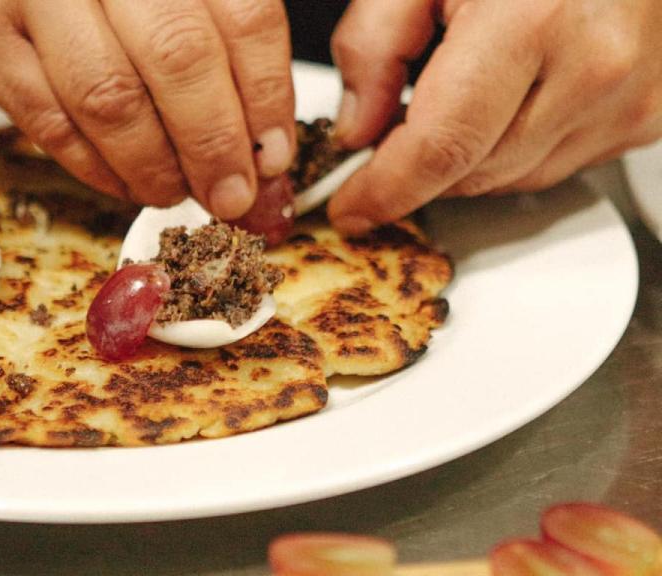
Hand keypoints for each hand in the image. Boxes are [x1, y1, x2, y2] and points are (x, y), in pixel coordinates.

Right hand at [0, 0, 296, 219]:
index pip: (242, 16)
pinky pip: (48, 119)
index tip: (273, 154)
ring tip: (178, 192)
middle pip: (180, 56)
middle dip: (213, 143)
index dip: (264, 96)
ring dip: (154, 165)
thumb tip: (264, 144)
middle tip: (232, 195)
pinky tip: (123, 182)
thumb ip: (216, 35)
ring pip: (110, 98)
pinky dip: (94, 166)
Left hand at [327, 0, 661, 233]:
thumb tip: (358, 129)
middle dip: (416, 171)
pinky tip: (504, 98)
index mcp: (535, 20)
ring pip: (511, 180)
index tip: (350, 206)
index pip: (442, 148)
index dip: (384, 190)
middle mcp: (594, 67)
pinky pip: (554, 165)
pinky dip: (512, 148)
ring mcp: (627, 98)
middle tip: (385, 135)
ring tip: (454, 95)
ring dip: (464, 160)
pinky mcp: (643, 117)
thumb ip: (374, 45)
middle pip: (473, 174)